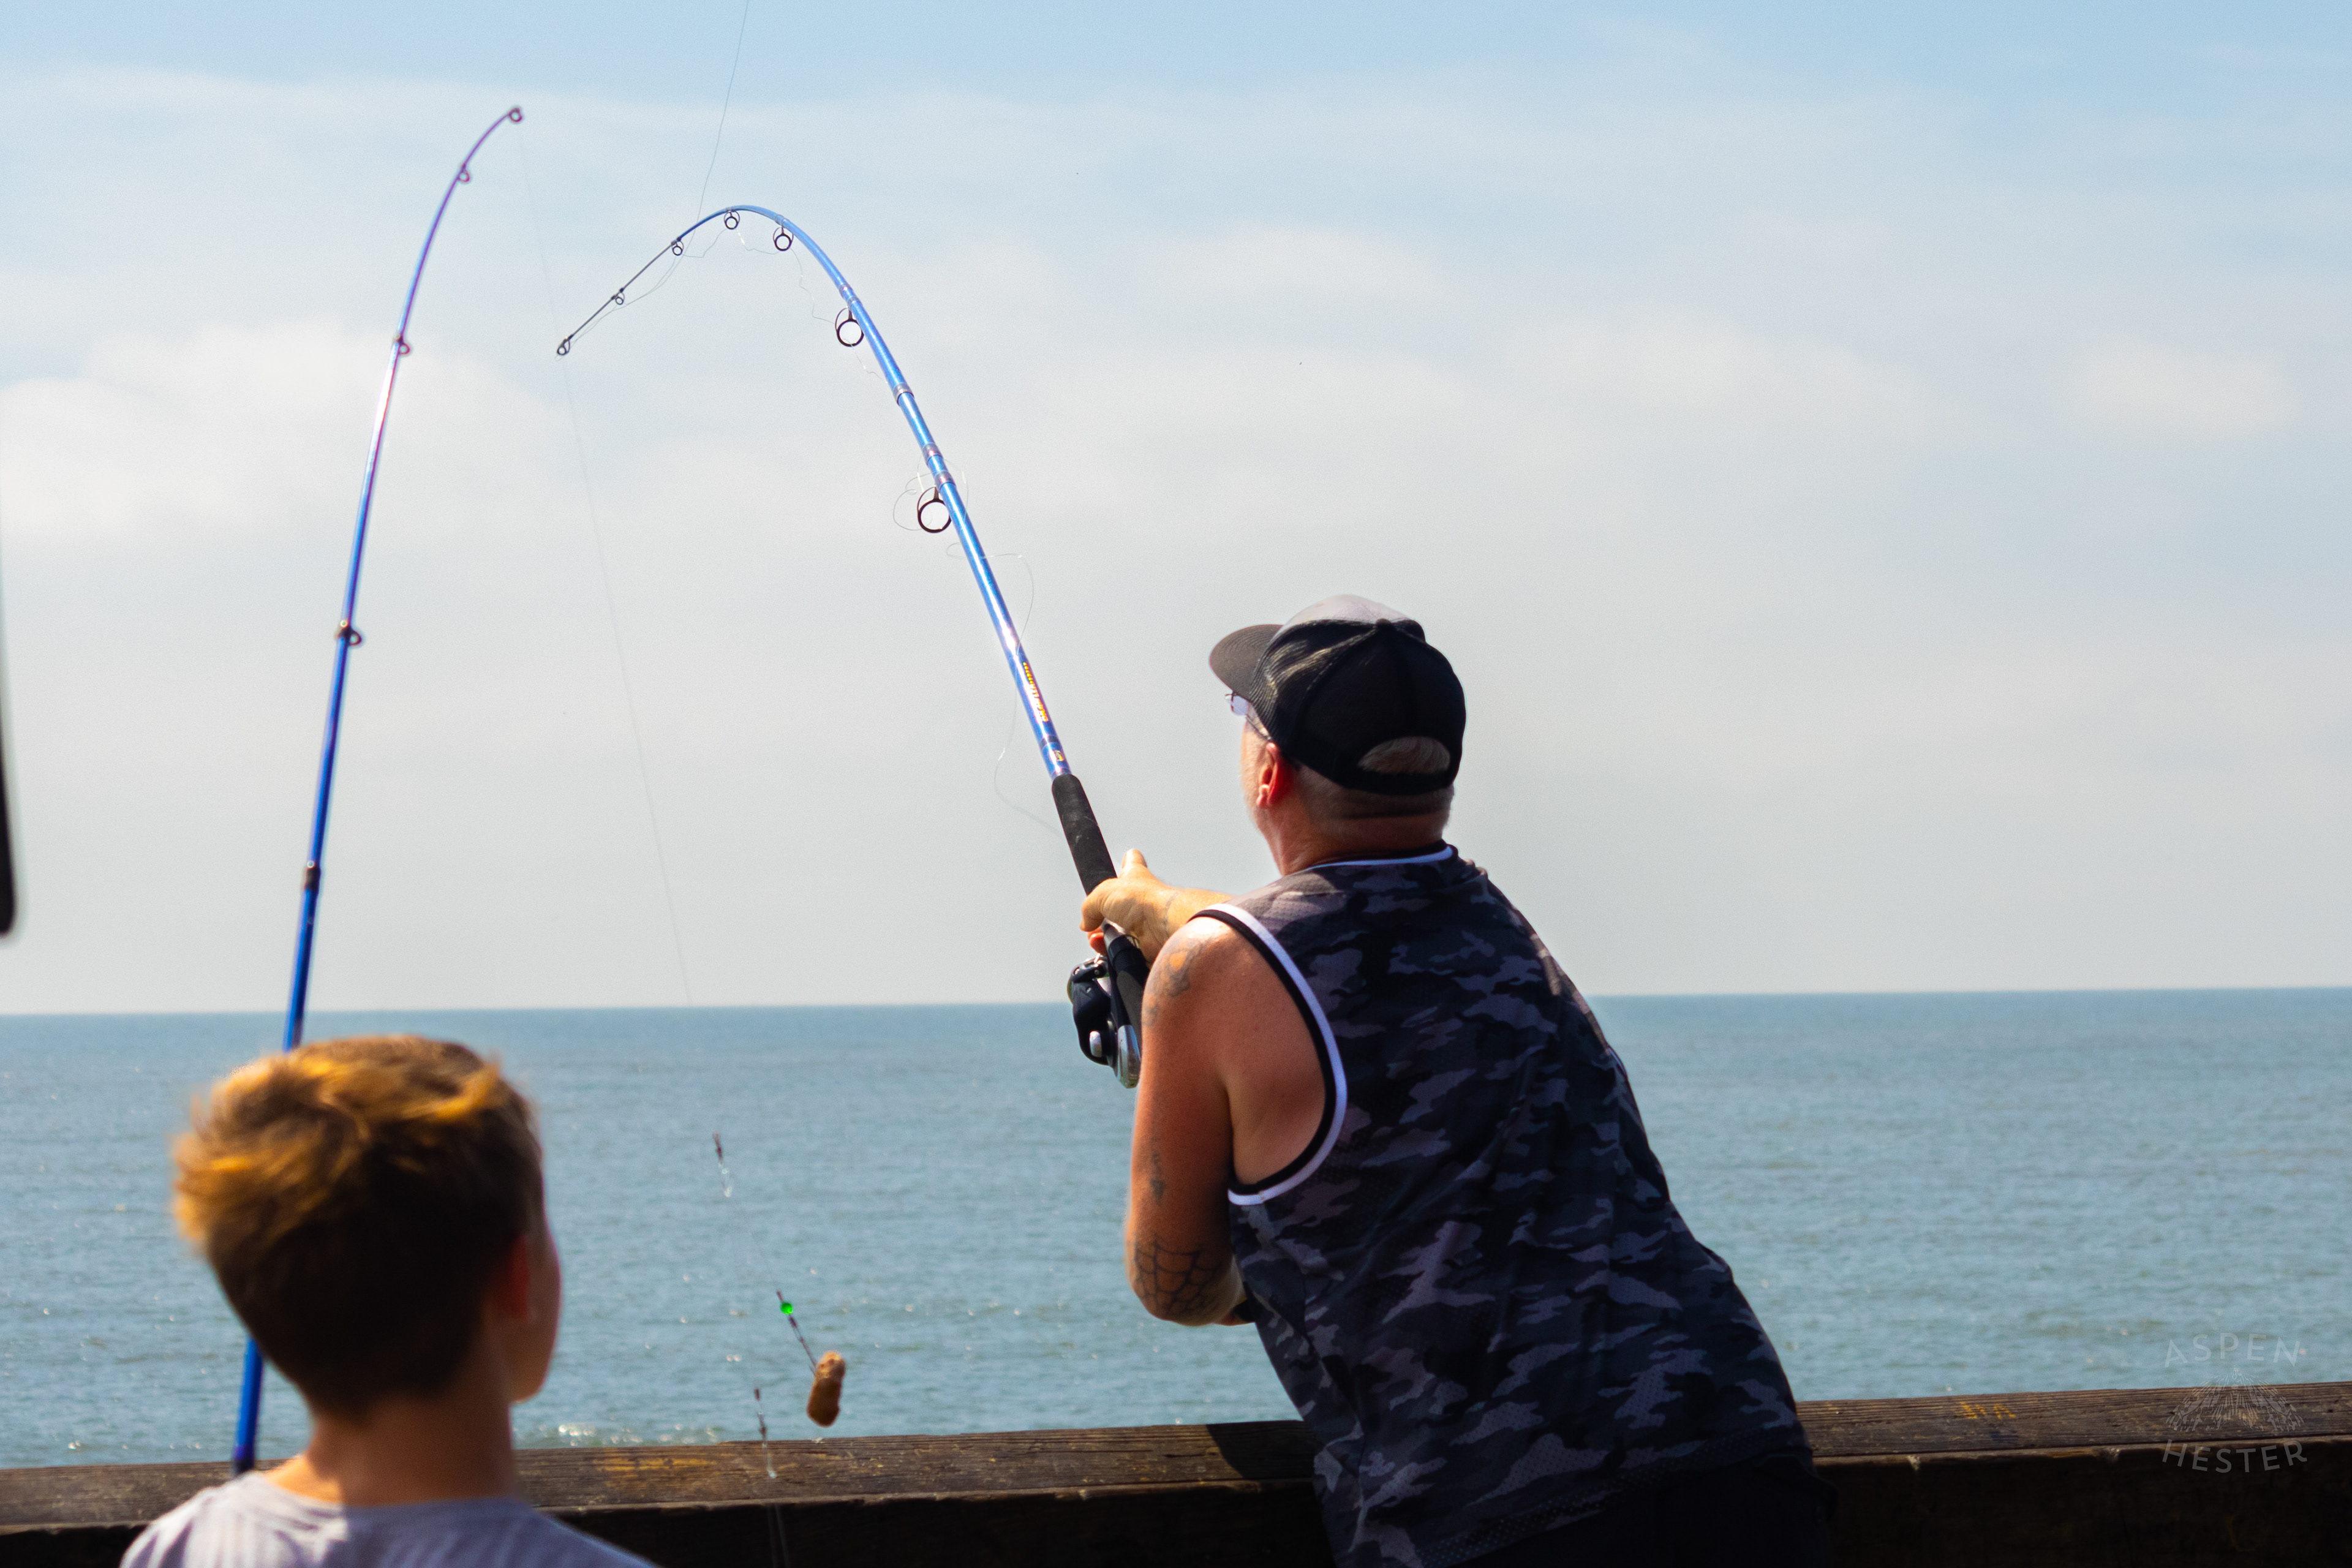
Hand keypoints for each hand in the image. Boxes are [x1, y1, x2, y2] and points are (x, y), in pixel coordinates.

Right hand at [1081, 850, 1227, 963]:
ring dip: (1103, 939)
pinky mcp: (1147, 946)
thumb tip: (1086, 924)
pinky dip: (1114, 954)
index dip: (1127, 862)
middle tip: (1093, 923)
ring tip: (1099, 939)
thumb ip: (1089, 907)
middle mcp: (1142, 901)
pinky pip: (1126, 953)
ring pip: (1118, 934)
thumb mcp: (1103, 893)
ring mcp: (1146, 924)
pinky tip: (1110, 950)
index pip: (1132, 863)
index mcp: (1136, 878)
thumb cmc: (1142, 900)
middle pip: (1119, 907)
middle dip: (1100, 919)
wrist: (1162, 926)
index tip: (1126, 859)